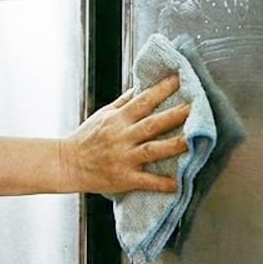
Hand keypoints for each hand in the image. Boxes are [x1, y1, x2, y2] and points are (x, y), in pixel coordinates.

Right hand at [62, 74, 189, 193]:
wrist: (67, 164)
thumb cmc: (85, 139)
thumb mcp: (102, 115)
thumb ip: (123, 102)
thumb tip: (141, 87)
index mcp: (117, 119)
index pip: (143, 101)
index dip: (161, 90)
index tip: (178, 79)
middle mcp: (122, 137)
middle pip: (152, 124)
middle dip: (174, 115)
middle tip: (194, 107)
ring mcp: (123, 158)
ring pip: (152, 150)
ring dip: (173, 145)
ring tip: (193, 141)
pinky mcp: (124, 178)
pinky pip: (145, 180)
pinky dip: (161, 183)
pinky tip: (177, 183)